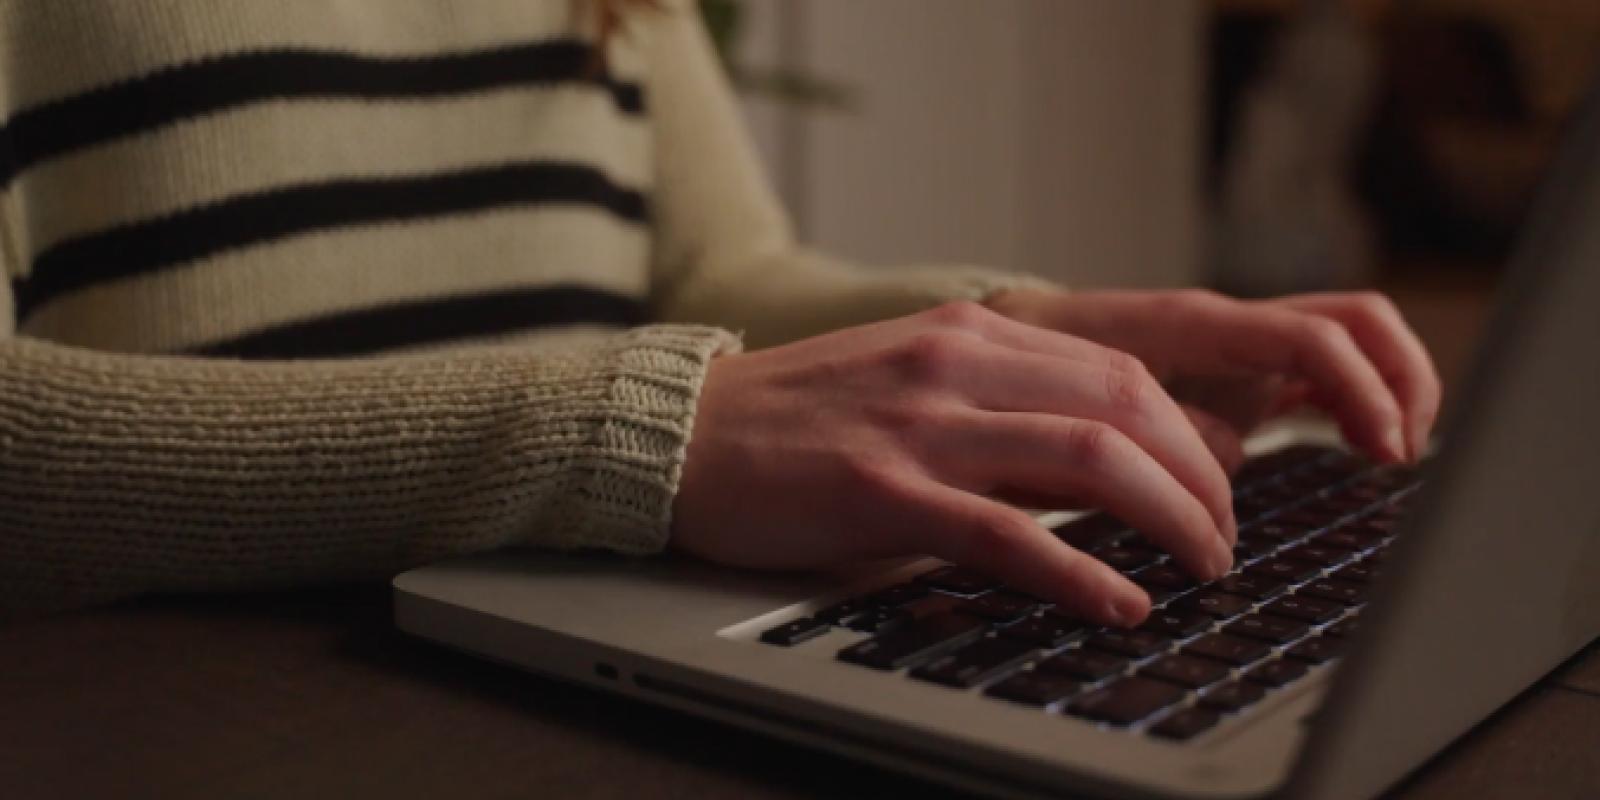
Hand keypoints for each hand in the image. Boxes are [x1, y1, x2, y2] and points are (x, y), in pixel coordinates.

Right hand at [672, 302, 1236, 626]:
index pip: (1121, 369)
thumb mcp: (911, 381)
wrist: (684, 435)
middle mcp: (955, 363)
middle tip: (1225, 537)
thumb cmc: (796, 419)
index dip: (1193, 431)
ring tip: (1203, 567)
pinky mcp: (883, 493)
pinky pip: (1008, 532)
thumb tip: (1101, 464)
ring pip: (1089, 457)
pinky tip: (1120, 602)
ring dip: (1170, 518)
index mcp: (970, 332)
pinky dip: (1080, 571)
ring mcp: (920, 425)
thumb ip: (1000, 407)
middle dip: (1203, 477)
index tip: (1219, 484)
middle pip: (1128, 404)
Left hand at [985, 289, 1442, 464]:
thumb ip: (1156, 431)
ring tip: (1389, 452)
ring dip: (1391, 388)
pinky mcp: (1245, 367)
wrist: (1008, 348)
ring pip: (1355, 336)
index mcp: (1195, 325)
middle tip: (1400, 451)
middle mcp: (1233, 322)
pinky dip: (1359, 400)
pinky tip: (1359, 446)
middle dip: (1403, 380)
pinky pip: (1327, 367)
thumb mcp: (1084, 414)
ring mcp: (1245, 341)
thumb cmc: (1040, 382)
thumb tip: (1222, 462)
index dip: (1362, 389)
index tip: (1383, 450)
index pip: (1312, 335)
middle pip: (1361, 320)